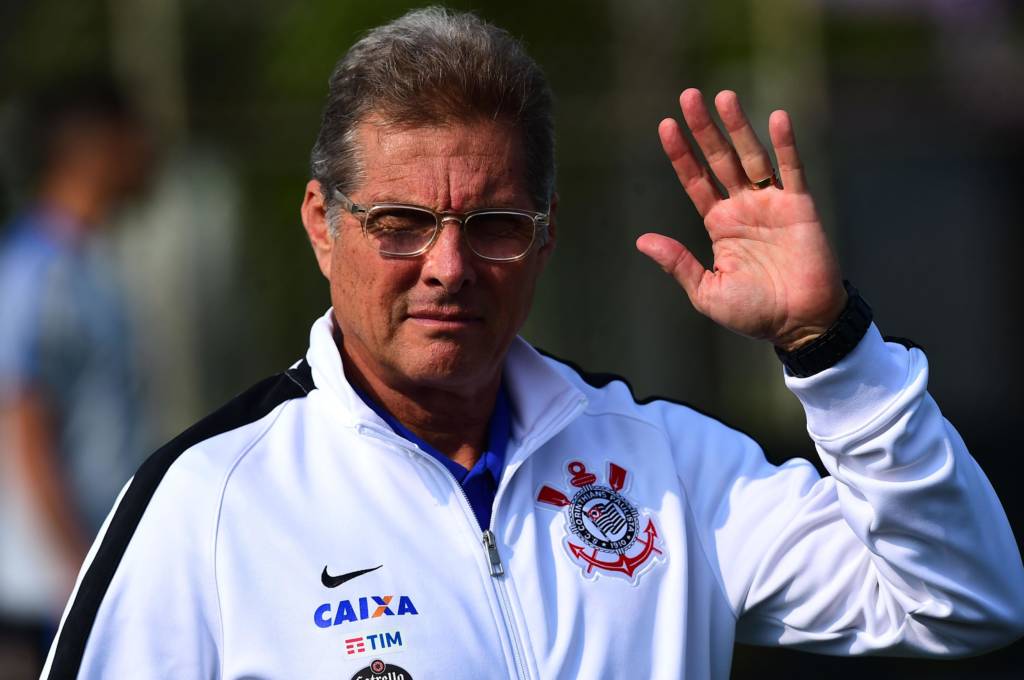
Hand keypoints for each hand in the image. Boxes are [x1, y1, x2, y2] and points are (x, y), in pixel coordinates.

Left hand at [636, 89, 845, 350]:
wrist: (799, 324)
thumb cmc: (754, 313)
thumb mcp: (707, 291)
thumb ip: (678, 263)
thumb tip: (642, 240)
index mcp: (719, 224)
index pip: (695, 181)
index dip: (681, 154)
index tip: (666, 125)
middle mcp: (742, 207)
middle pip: (719, 159)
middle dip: (704, 128)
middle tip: (689, 95)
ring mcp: (771, 204)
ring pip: (752, 157)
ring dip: (738, 128)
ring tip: (724, 96)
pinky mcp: (799, 207)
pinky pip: (792, 170)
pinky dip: (785, 145)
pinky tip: (777, 118)